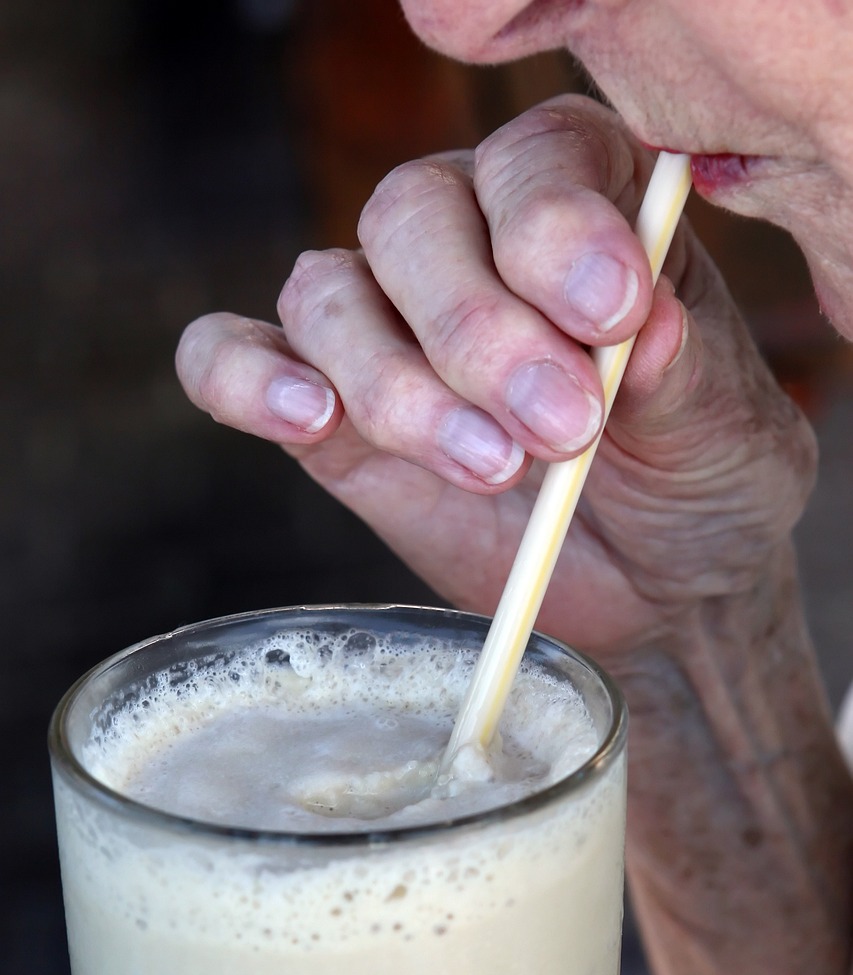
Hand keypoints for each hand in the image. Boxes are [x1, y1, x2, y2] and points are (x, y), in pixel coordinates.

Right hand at [176, 94, 813, 663]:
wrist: (650, 585)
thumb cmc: (697, 484)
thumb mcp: (724, 430)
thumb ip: (684, 373)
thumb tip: (646, 323)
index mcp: (582, 203)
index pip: (533, 162)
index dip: (557, 228)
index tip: (615, 315)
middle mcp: (470, 238)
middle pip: (411, 219)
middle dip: (478, 332)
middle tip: (559, 428)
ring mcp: (386, 323)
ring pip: (328, 295)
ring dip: (397, 385)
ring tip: (490, 467)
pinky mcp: (327, 414)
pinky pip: (230, 358)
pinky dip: (245, 378)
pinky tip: (304, 415)